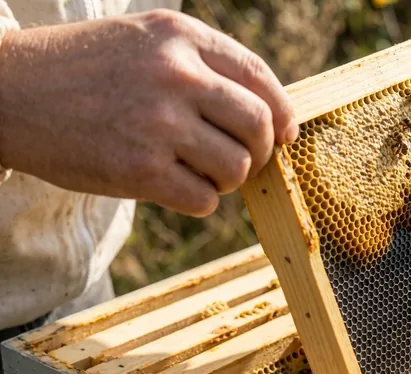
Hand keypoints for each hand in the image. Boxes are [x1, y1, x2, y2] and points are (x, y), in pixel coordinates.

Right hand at [0, 10, 297, 216]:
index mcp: (181, 37)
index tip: (285, 134)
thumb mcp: (144, 40)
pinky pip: (204, 199)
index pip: (260, 79)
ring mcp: (158, 123)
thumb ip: (203, 65)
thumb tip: (268, 114)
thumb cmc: (82, 68)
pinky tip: (177, 187)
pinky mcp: (138, 170)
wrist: (6, 91)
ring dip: (228, 179)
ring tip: (202, 173)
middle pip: (259, 126)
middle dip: (260, 152)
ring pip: (237, 167)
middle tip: (243, 160)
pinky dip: (201, 201)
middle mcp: (176, 75)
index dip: (282, 113)